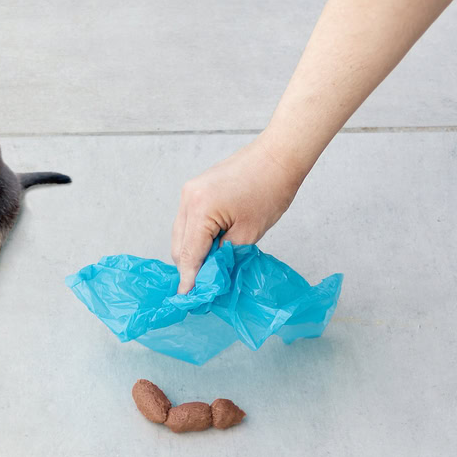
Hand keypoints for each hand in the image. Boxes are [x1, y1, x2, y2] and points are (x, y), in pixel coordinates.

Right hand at [171, 137, 301, 293]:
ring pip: (182, 234)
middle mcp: (188, 199)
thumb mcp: (249, 233)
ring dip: (194, 252)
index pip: (189, 254)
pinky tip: (215, 245)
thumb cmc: (270, 191)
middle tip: (207, 286)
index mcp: (199, 209)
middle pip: (179, 246)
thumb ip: (226, 256)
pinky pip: (189, 221)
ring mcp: (190, 192)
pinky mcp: (196, 189)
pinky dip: (198, 236)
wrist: (278, 156)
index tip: (188, 300)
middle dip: (191, 267)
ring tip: (214, 266)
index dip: (189, 280)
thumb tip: (212, 275)